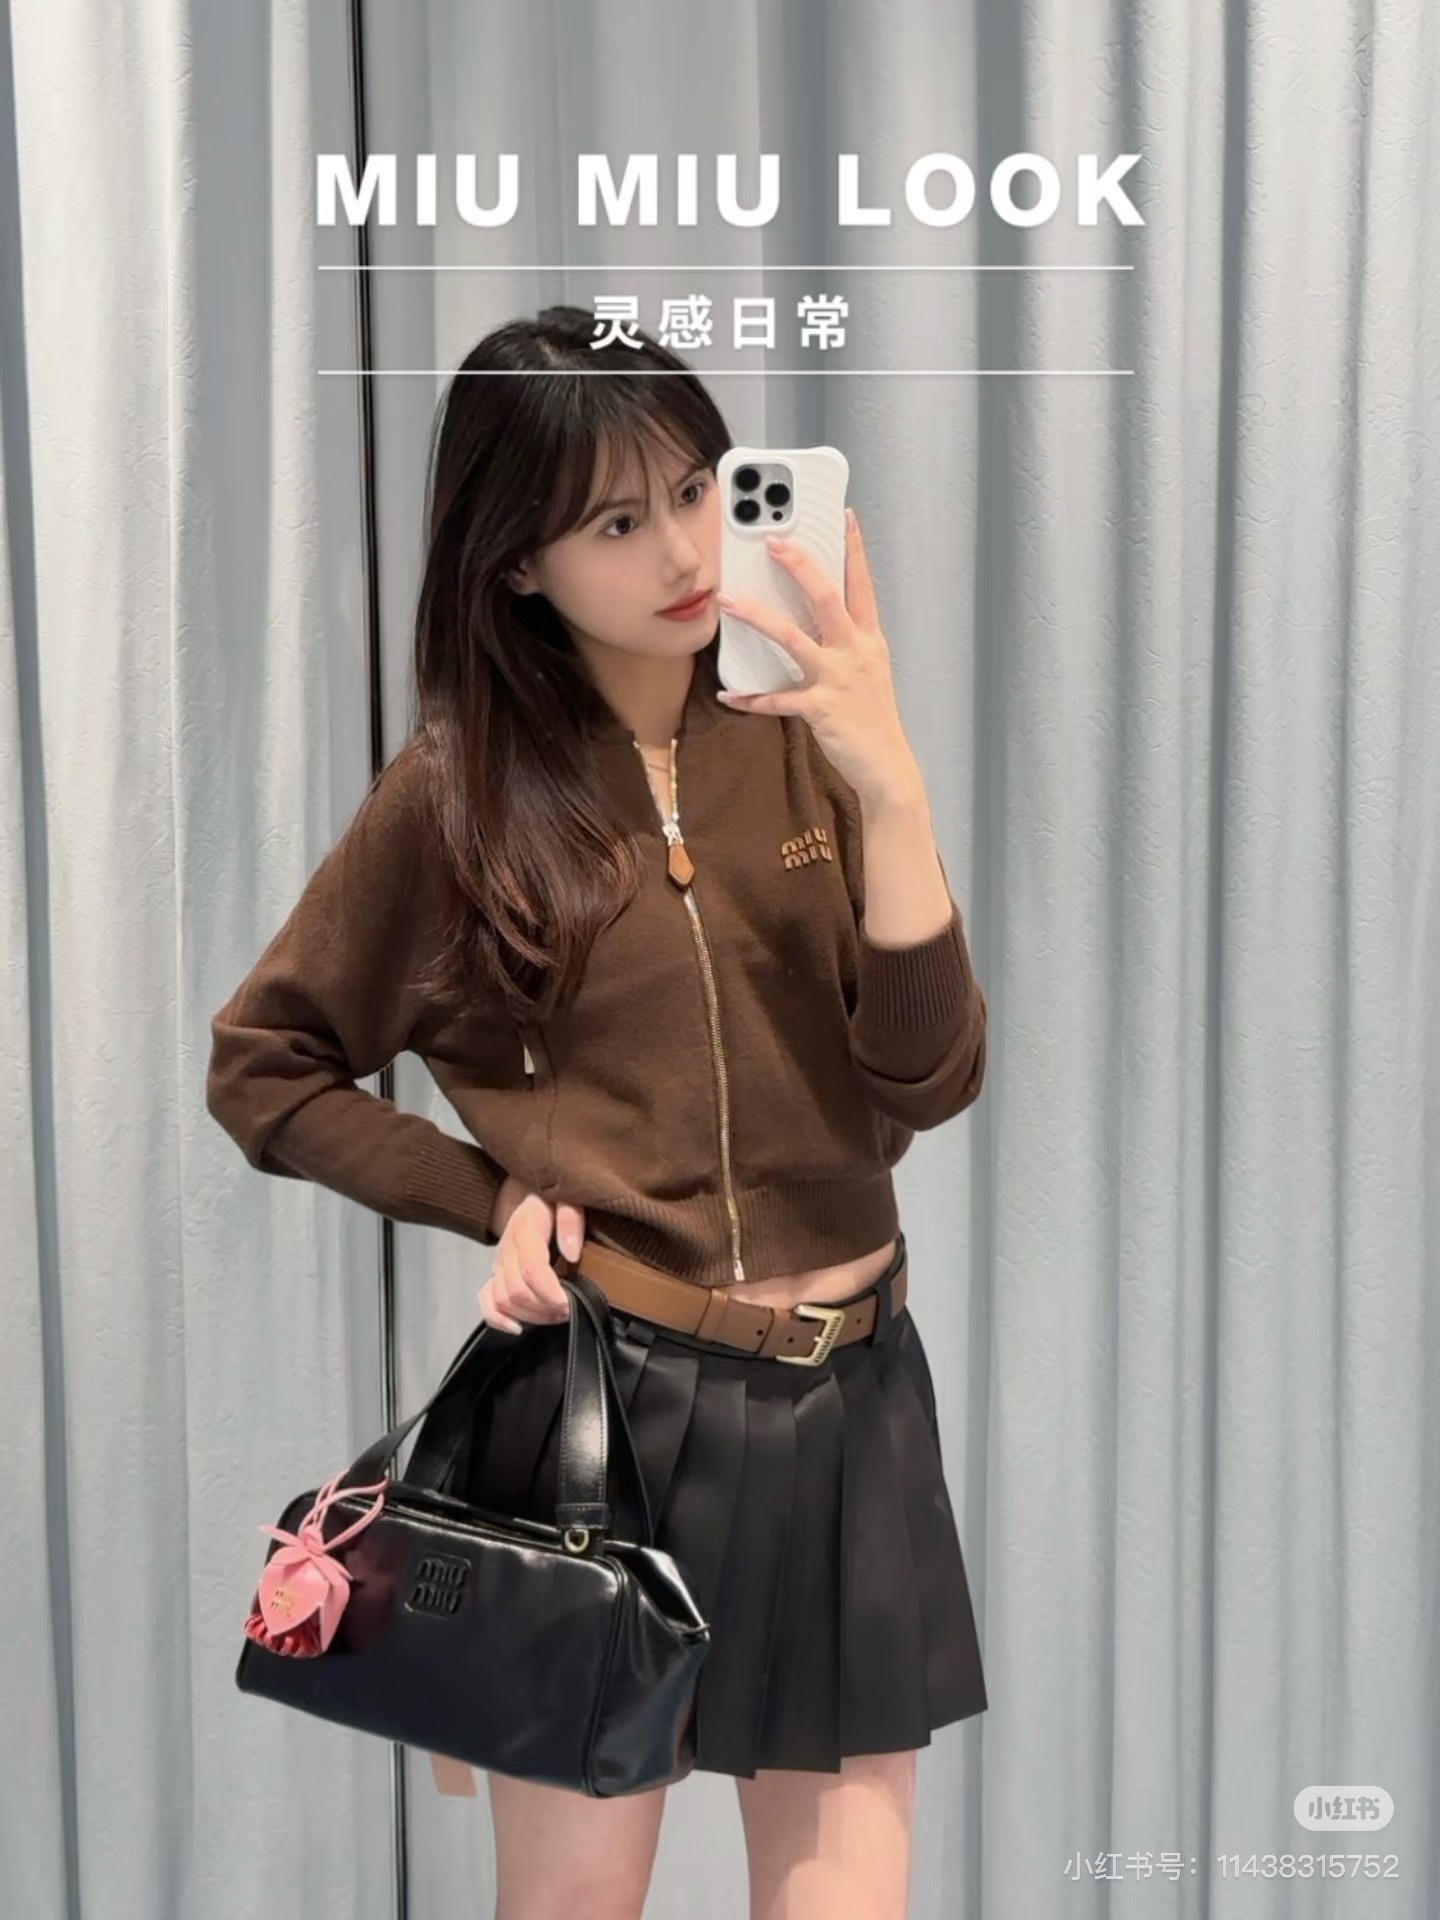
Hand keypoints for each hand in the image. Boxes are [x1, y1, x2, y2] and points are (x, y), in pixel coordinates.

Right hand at [479, 1175, 585, 1332]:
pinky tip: (519, 1327)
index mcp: (524, 1228)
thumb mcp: (570, 1197)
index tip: (570, 1303)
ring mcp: (497, 1263)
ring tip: (556, 1315)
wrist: (530, 1190)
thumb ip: (571, 1220)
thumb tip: (571, 1253)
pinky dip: (499, 1319)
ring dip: (530, 1316)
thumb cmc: (554, 1198)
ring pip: (502, 1300)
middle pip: (516, 1290)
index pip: (531, 1269)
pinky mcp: (494, 1273)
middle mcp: (506, 1248)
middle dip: (545, 1308)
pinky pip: (487, 1301)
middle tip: (570, 1310)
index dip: (550, 1293)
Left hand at [714, 507, 920, 804]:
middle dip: (799, 565)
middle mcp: (856, 652)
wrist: (888, 767)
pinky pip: (777, 699)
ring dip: (757, 617)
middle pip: (826, 597)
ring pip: (793, 637)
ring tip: (729, 602)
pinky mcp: (820, 708)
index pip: (862, 585)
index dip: (854, 549)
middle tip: (773, 541)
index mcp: (870, 640)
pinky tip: (730, 696)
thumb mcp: (870, 671)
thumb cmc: (874, 719)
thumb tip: (818, 622)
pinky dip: (751, 699)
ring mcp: (838, 678)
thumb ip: (849, 644)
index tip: (844, 516)